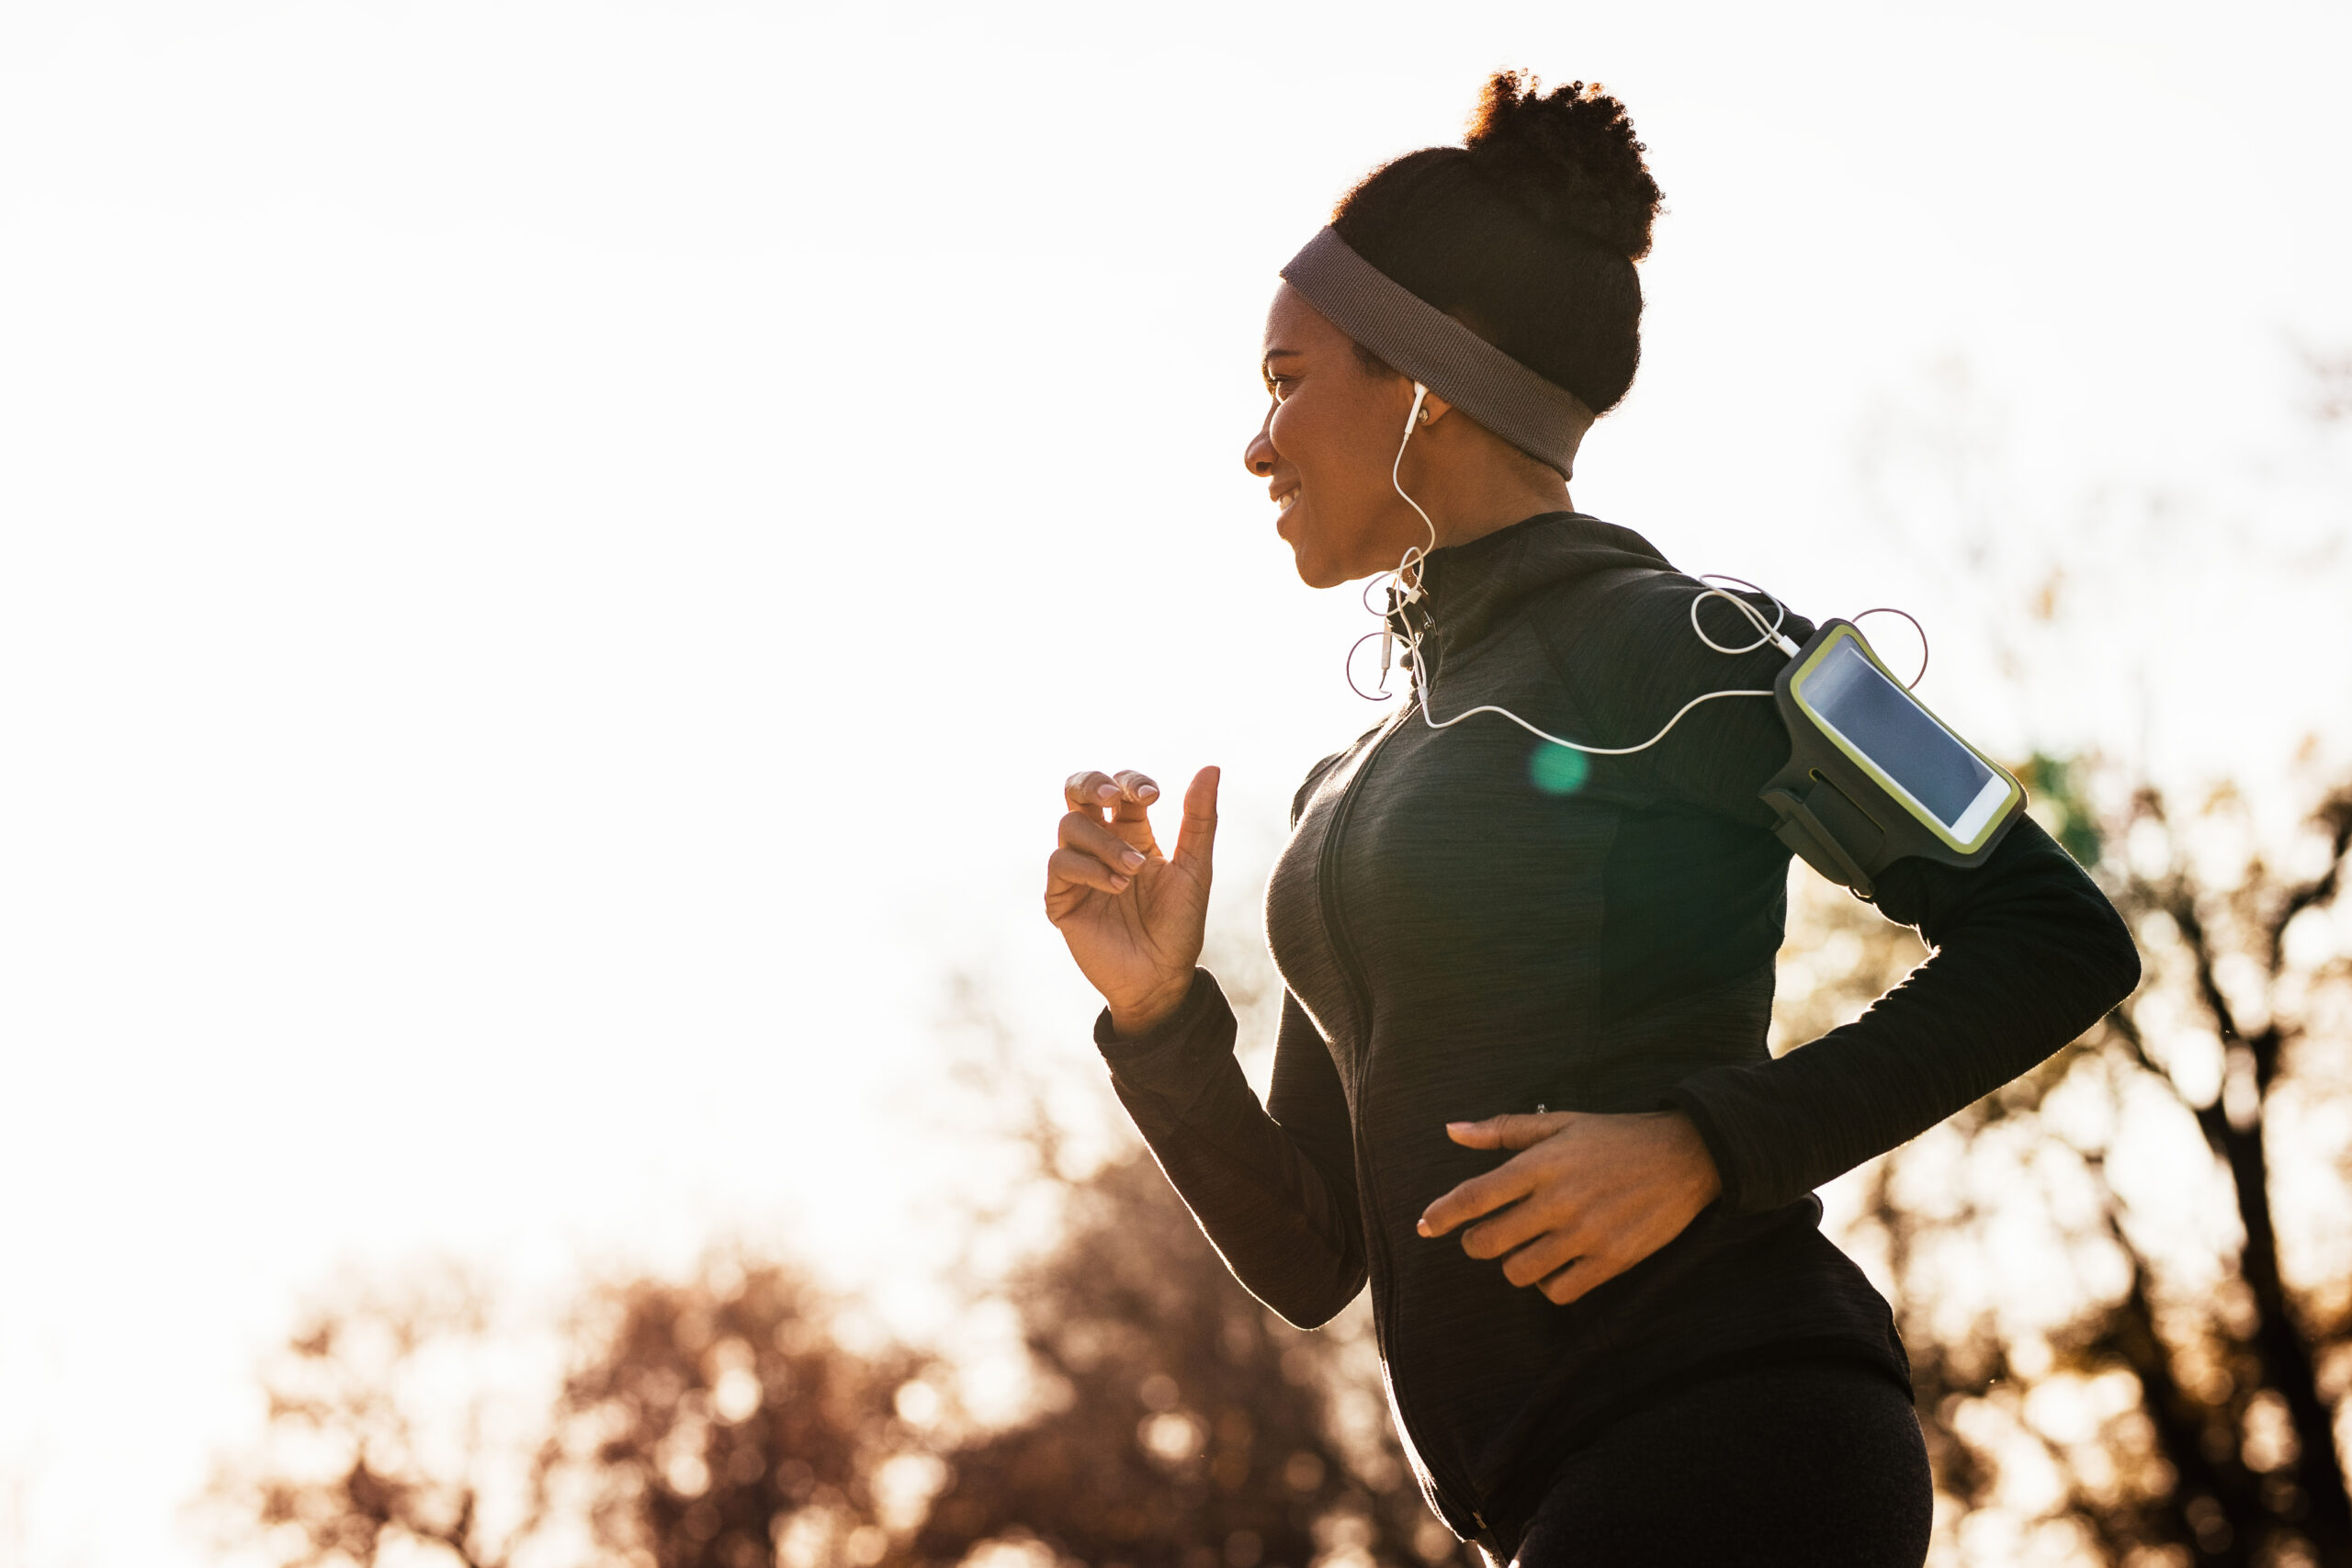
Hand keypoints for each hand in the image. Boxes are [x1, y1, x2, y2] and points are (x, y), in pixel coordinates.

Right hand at [1044, 766, 1219, 1036]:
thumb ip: (1200, 819)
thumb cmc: (1180, 926)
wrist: (1162, 979)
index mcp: (1131, 834)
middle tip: (1113, 795)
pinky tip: (1117, 887)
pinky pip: (1060, 864)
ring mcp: (1078, 871)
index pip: (1119, 788)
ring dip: (1104, 842)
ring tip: (1134, 871)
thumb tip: (1211, 766)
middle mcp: (1100, 846)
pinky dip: (1090, 869)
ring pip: (1070, 826)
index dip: (1131, 781)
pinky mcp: (1062, 899)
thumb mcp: (1195, 868)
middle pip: (1076, 791)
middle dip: (1091, 782)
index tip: (1154, 794)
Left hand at [1415, 1110, 1721, 1305]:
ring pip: (1519, 1272)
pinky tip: (1552, 1266)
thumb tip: (1452, 1130)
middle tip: (1481, 1236)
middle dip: (1474, 1242)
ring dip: (1511, 1264)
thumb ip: (1503, 1130)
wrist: (1686, 1156)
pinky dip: (1547, 1284)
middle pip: (1488, 1242)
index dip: (1442, 1214)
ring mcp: (1586, 1234)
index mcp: (1541, 1164)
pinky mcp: (1611, 1260)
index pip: (1474, 1196)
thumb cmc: (1615, 1137)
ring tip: (1522, 1248)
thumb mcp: (1560, 1122)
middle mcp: (1559, 1201)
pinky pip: (1559, 1291)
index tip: (1424, 1225)